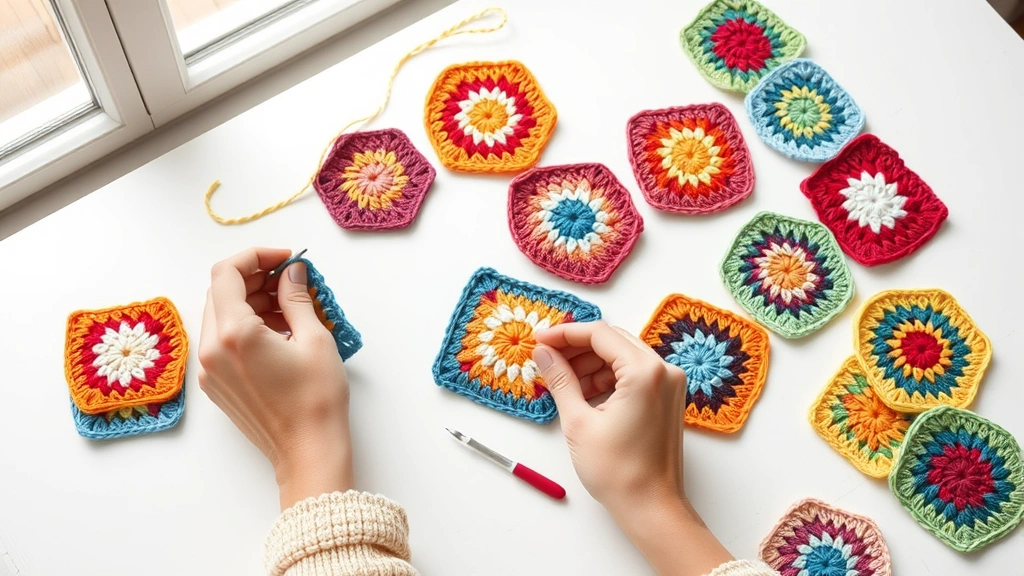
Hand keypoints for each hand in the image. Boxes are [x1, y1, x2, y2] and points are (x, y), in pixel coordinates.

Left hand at [198, 247, 352, 509]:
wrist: (308, 451)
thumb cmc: (316, 400)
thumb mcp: (314, 339)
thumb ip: (296, 298)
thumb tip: (291, 272)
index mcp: (234, 334)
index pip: (228, 273)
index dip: (257, 256)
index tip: (286, 258)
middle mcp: (212, 350)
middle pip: (221, 292)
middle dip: (255, 278)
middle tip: (291, 279)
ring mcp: (209, 369)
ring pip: (221, 315)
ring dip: (252, 301)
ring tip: (291, 308)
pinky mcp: (215, 384)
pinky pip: (222, 340)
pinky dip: (246, 325)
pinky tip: (279, 332)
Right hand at [533, 321, 731, 575]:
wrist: (651, 507)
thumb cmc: (618, 472)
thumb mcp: (578, 421)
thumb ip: (560, 380)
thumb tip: (543, 354)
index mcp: (645, 372)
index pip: (599, 335)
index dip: (565, 334)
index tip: (539, 340)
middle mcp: (664, 371)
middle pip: (613, 341)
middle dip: (577, 347)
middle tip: (546, 356)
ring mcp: (669, 385)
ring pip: (623, 356)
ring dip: (591, 362)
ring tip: (560, 378)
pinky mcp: (667, 399)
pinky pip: (634, 374)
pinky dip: (608, 377)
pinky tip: (583, 391)